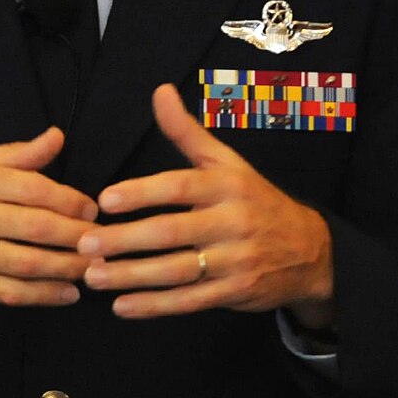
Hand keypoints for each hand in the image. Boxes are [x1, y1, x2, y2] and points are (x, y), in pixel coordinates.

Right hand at [0, 127, 96, 343]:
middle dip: (79, 237)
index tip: (93, 209)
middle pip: (37, 227)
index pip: (32, 187)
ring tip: (95, 268)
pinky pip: (10, 292)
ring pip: (28, 263)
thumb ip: (11, 155)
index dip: (71, 200)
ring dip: (69, 268)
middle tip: (106, 241)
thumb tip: (56, 138)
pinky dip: (44, 295)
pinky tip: (66, 293)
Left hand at [79, 83, 334, 325]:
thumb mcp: (226, 162)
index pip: (179, 187)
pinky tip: (123, 306)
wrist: (313, 252)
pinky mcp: (236, 293)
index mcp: (226, 186)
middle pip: (172, 233)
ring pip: (177, 270)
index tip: (104, 200)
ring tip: (93, 277)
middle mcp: (233, 222)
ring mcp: (236, 260)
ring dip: (132, 276)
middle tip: (84, 244)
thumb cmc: (255, 200)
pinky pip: (191, 300)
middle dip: (125, 240)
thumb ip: (187, 131)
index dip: (141, 193)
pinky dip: (156, 305)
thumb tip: (160, 91)